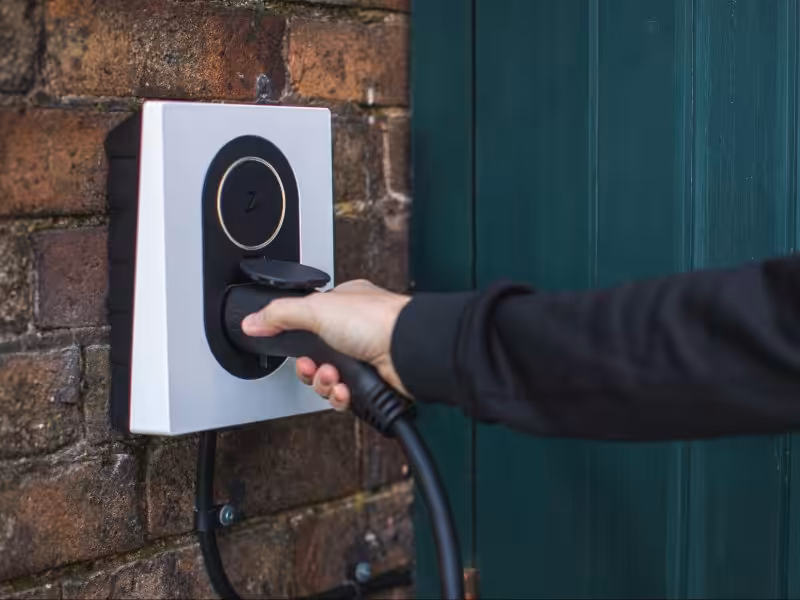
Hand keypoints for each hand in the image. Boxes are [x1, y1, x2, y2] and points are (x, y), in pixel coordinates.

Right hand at [241, 279, 411, 409]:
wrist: (409, 351)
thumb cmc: (377, 320)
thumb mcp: (316, 308)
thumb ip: (279, 314)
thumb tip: (252, 321)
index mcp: (344, 306)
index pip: (309, 325)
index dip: (298, 342)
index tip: (293, 350)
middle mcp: (356, 332)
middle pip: (316, 358)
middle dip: (311, 369)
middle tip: (314, 366)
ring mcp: (366, 359)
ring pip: (330, 381)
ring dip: (325, 383)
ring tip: (334, 377)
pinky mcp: (374, 384)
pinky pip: (347, 398)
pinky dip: (342, 397)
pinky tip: (346, 389)